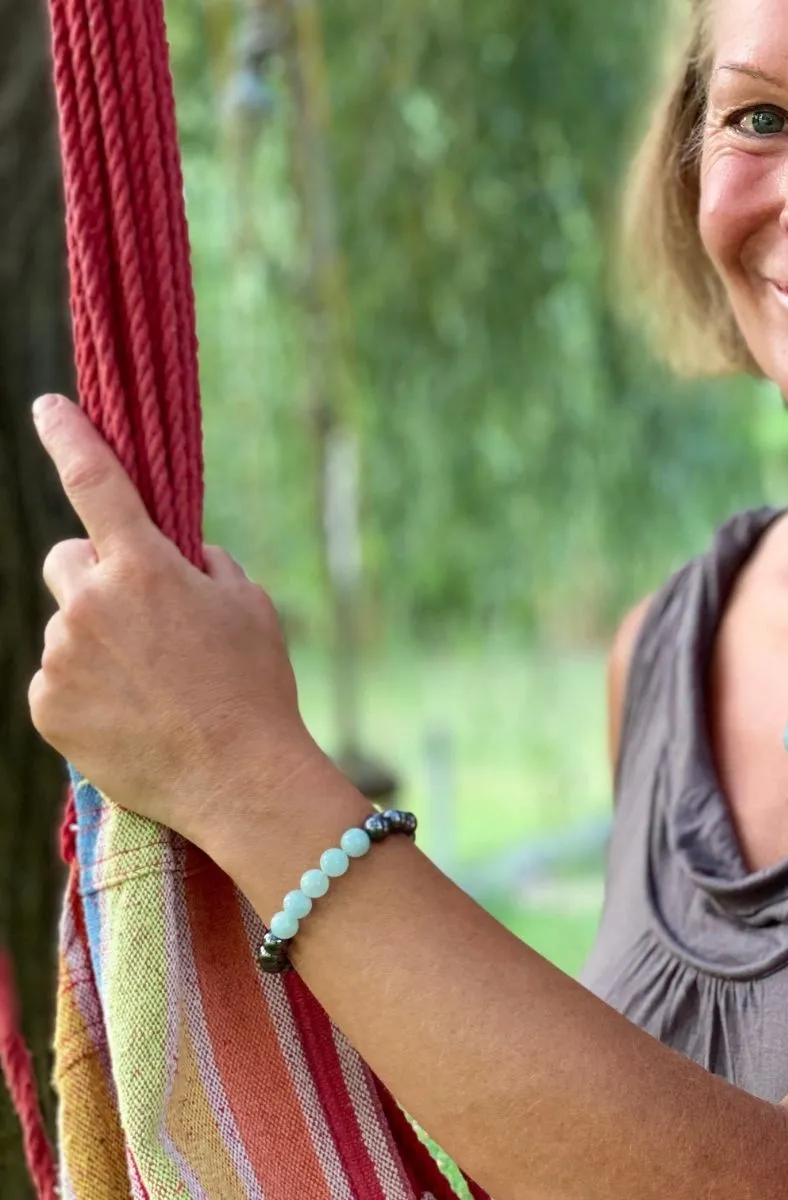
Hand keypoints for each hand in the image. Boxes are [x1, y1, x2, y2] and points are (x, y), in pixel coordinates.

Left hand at [27, 394, 315, 842]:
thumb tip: (181, 555)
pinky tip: (130, 712)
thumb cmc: (255, 685)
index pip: (97, 484)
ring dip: (97, 638)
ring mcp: (62, 658)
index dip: (70, 437)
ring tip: (151, 683)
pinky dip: (85, 687)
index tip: (47, 407)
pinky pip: (58, 677)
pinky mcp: (47, 706)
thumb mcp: (252, 606)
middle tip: (142, 617)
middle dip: (97, 576)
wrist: (238, 777)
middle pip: (66, 560)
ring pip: (66, 625)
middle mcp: (90, 605)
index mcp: (144, 569)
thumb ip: (207, 565)